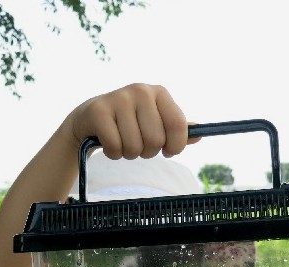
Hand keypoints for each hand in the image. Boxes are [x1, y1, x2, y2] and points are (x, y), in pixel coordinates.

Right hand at [62, 83, 198, 160]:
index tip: (168, 151)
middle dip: (147, 152)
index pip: (178, 125)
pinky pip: (115, 147)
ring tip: (122, 143)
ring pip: (134, 147)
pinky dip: (113, 153)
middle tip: (138, 146)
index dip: (176, 146)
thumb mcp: (153, 121)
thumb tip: (199, 135)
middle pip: (155, 140)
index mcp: (159, 92)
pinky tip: (108, 143)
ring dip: (128, 154)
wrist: (88, 119)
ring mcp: (118, 99)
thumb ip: (175, 129)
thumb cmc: (128, 123)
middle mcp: (141, 91)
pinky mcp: (99, 111)